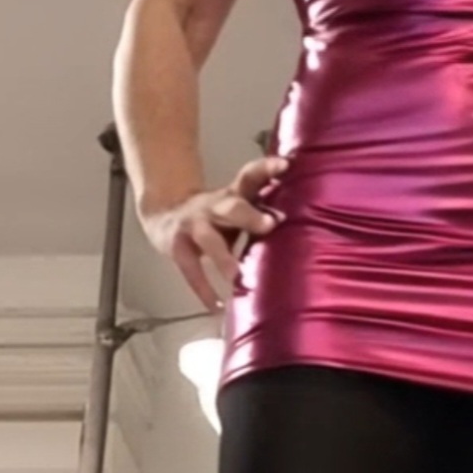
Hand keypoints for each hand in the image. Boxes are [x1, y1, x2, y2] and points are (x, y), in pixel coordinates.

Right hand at [143, 154, 289, 310]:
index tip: (286, 165)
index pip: (251, 175)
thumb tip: (308, 225)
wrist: (164, 215)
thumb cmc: (217, 216)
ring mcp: (194, 226)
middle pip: (232, 206)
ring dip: (224, 257)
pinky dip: (204, 291)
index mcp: (234, 194)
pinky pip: (191, 270)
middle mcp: (214, 206)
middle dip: (249, 215)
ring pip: (209, 240)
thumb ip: (264, 213)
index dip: (267, 168)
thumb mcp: (239, 207)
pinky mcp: (178, 247)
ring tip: (236, 275)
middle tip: (270, 224)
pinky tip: (216, 308)